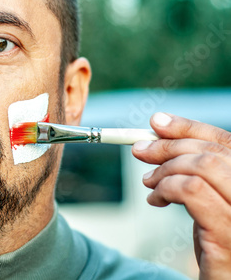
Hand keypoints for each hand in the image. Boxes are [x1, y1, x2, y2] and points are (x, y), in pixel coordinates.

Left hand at [132, 112, 230, 279]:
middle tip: (141, 151)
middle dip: (168, 146)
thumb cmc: (218, 239)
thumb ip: (194, 169)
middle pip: (212, 152)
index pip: (226, 141)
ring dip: (165, 169)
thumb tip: (159, 131)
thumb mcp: (208, 197)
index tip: (156, 122)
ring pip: (203, 166)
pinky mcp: (229, 233)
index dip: (188, 127)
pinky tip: (156, 199)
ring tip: (149, 182)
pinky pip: (192, 190)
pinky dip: (166, 187)